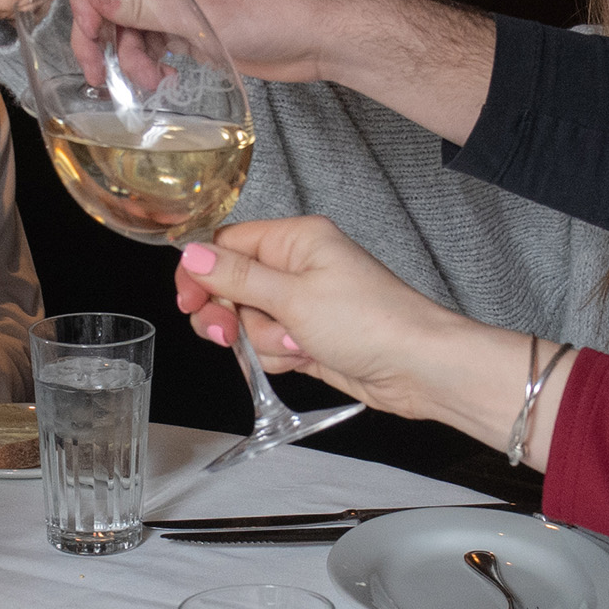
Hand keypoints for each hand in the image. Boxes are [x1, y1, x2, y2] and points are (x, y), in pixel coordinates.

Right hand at [76, 0, 353, 80]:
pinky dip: (151, 55)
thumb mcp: (202, 11)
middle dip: (107, 32)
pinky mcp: (198, 15)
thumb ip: (142, 3)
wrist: (326, 35)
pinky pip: (157, 31)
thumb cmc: (281, 9)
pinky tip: (159, 75)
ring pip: (135, 17)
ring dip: (131, 51)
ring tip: (146, 80)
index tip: (87, 34)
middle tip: (98, 70)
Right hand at [177, 216, 532, 448]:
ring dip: (263, 341)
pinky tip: (306, 358)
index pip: (228, 244)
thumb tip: (192, 253)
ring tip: (296, 345)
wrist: (418, 368)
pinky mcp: (309, 337)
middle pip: (231, 287)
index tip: (190, 301)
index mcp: (297, 240)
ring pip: (249, 322)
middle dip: (230, 315)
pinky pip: (269, 346)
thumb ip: (236, 277)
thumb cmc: (372, 322)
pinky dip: (278, 357)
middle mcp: (299, 267)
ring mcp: (304, 304)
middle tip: (230, 333)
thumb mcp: (293, 296)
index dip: (202, 273)